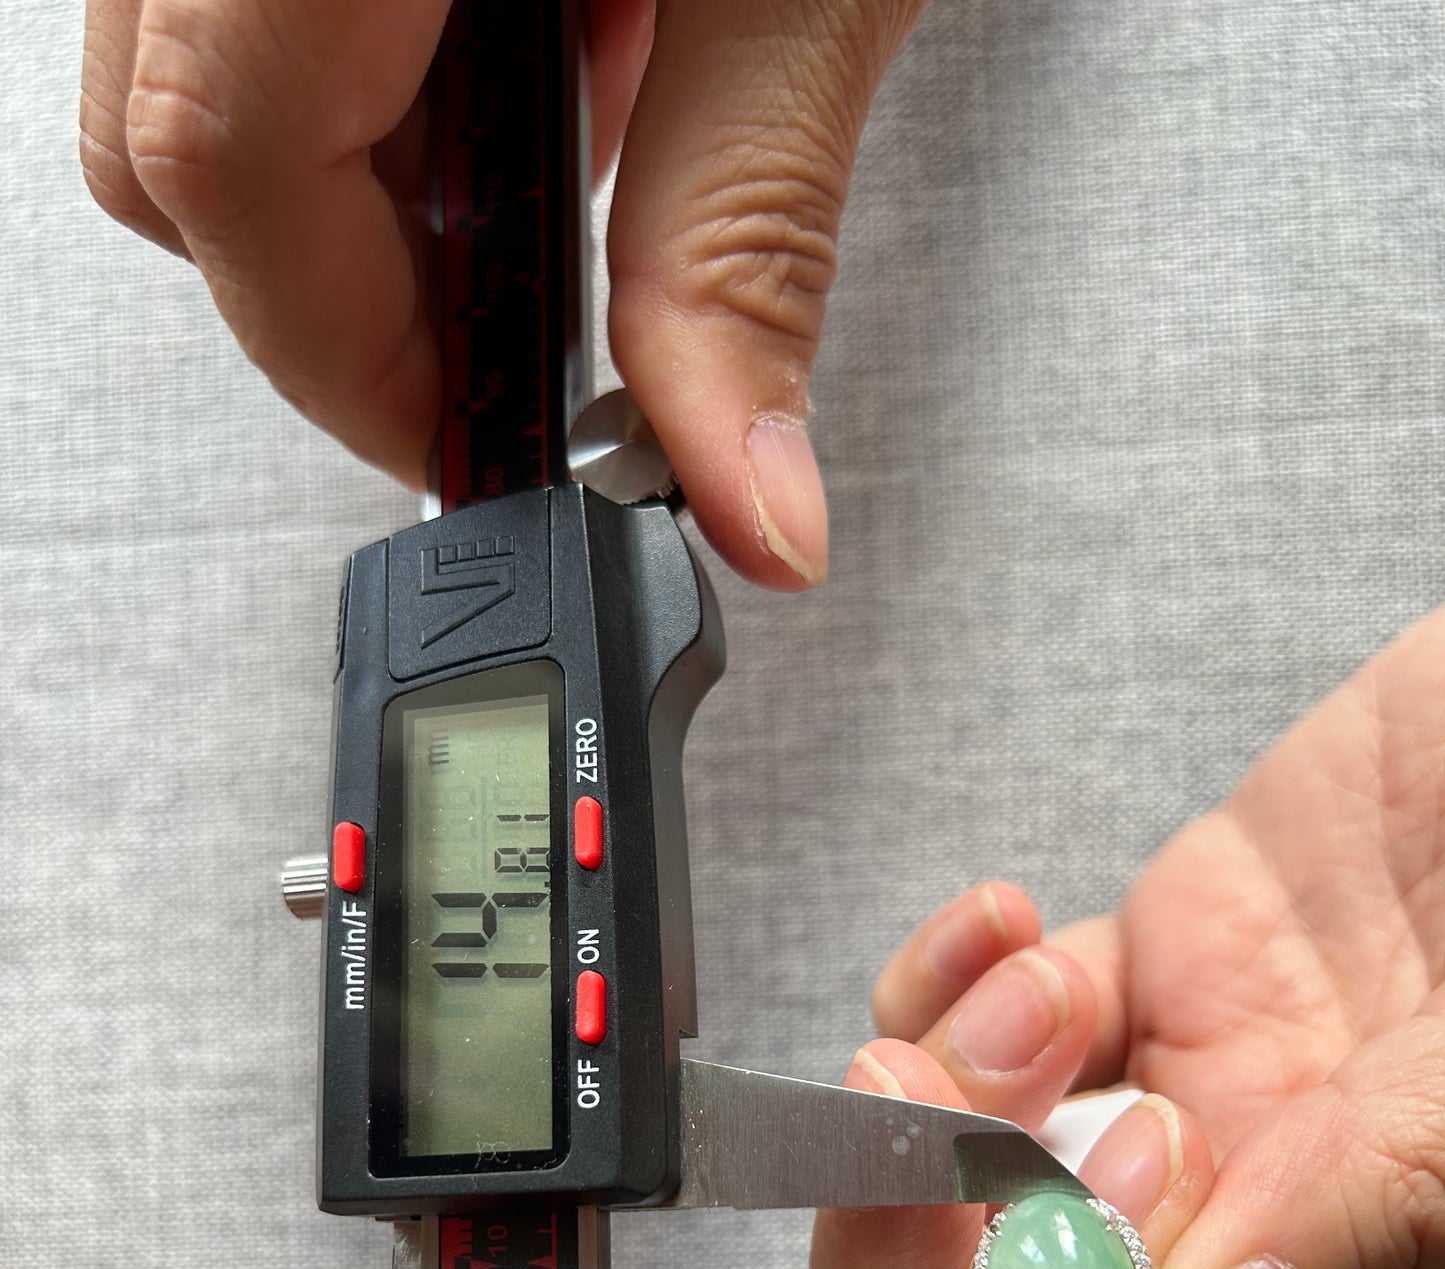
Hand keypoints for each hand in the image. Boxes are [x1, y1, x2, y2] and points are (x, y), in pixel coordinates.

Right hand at [80, 0, 926, 587]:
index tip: (475, 451)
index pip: (229, 174)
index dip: (349, 361)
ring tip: (558, 139)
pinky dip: (371, 84)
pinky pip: (248, 8)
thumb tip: (749, 506)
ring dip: (365, 185)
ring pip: (190, 87)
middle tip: (518, 331)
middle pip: (173, 160)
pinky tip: (524, 52)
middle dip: (347, 300)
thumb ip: (750, 246)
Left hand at [812, 611, 1444, 1268]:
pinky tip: (1000, 926)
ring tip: (1027, 1009)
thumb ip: (1383, 1214)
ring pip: (988, 1185)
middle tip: (936, 1156)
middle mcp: (1286, 1240)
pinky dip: (956, 985)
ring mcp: (1216, 1107)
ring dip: (949, 1110)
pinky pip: (1002, 1023)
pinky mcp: (1164, 975)